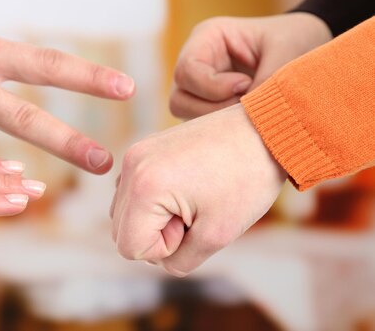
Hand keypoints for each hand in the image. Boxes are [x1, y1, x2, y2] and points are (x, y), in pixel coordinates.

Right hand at [111, 104, 286, 275]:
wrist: (265, 129)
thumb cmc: (246, 180)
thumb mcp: (217, 235)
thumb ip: (180, 260)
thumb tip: (161, 258)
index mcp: (144, 187)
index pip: (130, 247)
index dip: (164, 249)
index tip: (195, 224)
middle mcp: (131, 166)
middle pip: (122, 230)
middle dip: (158, 235)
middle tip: (195, 214)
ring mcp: (136, 153)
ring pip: (126, 212)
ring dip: (155, 219)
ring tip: (192, 201)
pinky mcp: (145, 148)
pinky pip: (133, 191)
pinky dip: (154, 201)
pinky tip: (186, 190)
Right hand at [170, 13, 330, 118]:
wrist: (306, 48)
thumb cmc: (295, 39)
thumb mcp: (286, 50)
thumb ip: (267, 80)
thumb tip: (250, 116)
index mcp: (207, 37)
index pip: (187, 70)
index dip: (213, 86)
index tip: (245, 86)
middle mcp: (195, 63)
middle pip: (179, 97)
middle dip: (213, 109)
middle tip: (248, 105)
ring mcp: (197, 88)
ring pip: (186, 115)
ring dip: (217, 122)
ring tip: (250, 113)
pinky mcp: (206, 108)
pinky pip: (203, 127)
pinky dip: (223, 129)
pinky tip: (248, 122)